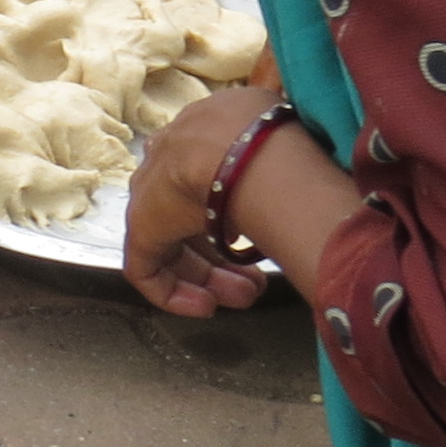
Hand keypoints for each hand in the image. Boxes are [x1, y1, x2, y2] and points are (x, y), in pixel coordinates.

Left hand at [125, 86, 283, 317]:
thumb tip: (306, 180)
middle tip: (257, 284)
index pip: (211, 188)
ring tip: (245, 297)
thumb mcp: (280, 147)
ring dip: (212, 279)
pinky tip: (207, 306)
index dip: (236, 223)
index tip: (262, 241)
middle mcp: (172, 166)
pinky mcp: (139, 226)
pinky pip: (149, 270)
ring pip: (176, 249)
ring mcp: (151, 193)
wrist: (235, 146)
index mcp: (200, 140)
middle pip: (194, 223)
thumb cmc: (271, 144)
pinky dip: (175, 294)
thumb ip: (279, 164)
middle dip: (226, 260)